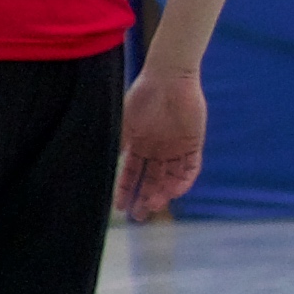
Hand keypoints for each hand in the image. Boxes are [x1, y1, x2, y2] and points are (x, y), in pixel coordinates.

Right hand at [119, 64, 210, 222]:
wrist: (168, 77)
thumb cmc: (142, 96)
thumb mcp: (123, 123)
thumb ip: (117, 145)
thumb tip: (100, 168)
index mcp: (139, 144)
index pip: (132, 174)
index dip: (126, 191)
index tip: (120, 207)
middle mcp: (157, 149)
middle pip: (152, 180)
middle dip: (145, 198)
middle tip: (139, 216)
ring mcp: (176, 147)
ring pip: (170, 177)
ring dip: (163, 193)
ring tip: (154, 204)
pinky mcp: (193, 143)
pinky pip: (190, 168)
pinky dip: (183, 181)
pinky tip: (173, 191)